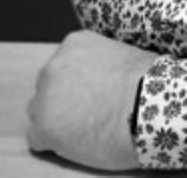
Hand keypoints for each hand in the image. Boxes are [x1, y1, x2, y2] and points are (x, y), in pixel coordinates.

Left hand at [26, 30, 156, 170]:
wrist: (148, 104)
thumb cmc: (146, 81)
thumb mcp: (121, 53)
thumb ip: (100, 61)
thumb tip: (100, 76)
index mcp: (74, 43)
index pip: (64, 65)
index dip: (78, 82)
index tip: (92, 92)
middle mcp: (53, 66)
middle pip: (48, 87)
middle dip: (64, 99)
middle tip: (89, 110)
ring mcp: (45, 97)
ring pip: (41, 112)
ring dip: (58, 119)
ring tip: (86, 126)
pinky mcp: (43, 127)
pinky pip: (38, 138)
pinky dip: (54, 142)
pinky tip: (79, 140)